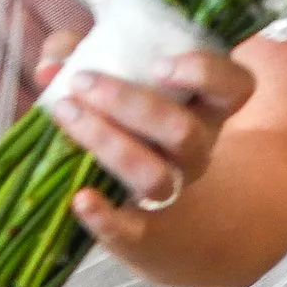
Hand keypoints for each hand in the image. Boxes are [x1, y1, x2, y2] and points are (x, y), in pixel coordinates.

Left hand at [58, 45, 256, 283]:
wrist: (151, 214)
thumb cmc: (128, 122)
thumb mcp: (115, 79)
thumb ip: (82, 56)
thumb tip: (50, 64)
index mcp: (204, 107)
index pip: (235, 88)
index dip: (205, 73)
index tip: (159, 65)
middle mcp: (196, 150)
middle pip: (183, 131)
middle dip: (129, 102)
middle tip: (81, 81)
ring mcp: (172, 189)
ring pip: (155, 176)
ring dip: (108, 143)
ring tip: (66, 115)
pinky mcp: (142, 229)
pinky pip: (131, 230)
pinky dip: (105, 217)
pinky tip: (80, 199)